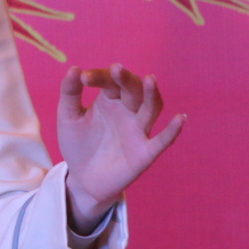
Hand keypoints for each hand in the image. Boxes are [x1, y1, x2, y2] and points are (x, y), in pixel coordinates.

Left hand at [59, 65, 183, 229]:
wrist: (83, 179)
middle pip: (134, 90)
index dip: (99, 77)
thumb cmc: (78, 144)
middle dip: (126, 79)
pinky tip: (180, 118)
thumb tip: (74, 69)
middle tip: (116, 69)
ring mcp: (138, 131)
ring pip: (151, 109)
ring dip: (151, 94)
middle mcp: (128, 111)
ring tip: (150, 79)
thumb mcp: (68, 118)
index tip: (84, 78)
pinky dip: (172, 131)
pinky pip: (162, 141)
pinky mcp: (145, 153)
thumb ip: (70, 94)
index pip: (110, 81)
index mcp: (110, 100)